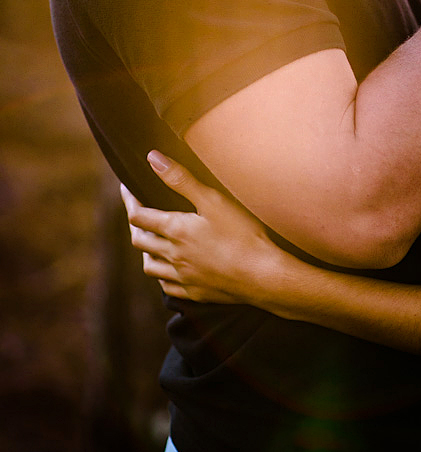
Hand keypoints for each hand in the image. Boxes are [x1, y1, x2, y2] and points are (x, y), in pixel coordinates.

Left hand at [120, 152, 293, 305]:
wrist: (262, 275)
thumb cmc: (241, 234)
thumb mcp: (213, 200)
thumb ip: (181, 179)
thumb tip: (153, 159)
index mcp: (175, 231)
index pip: (138, 215)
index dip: (129, 200)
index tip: (126, 188)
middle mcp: (173, 255)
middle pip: (140, 240)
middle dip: (135, 223)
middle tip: (137, 211)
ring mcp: (183, 277)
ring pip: (150, 266)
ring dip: (146, 251)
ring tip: (151, 240)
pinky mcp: (195, 292)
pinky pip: (167, 286)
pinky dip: (163, 274)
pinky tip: (170, 268)